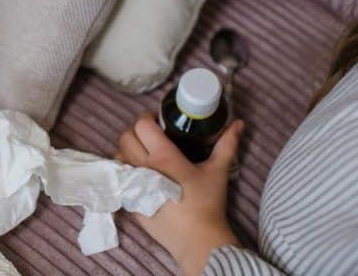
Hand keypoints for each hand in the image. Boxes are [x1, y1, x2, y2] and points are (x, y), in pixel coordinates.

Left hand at [116, 112, 244, 275]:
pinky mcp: (131, 201)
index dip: (148, 117)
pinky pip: (119, 178)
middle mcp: (144, 168)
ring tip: (143, 151)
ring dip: (127, 149)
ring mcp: (134, 186)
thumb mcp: (217, 170)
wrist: (197, 239)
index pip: (142, 125)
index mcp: (163, 157)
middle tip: (149, 133)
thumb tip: (239, 124)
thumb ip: (227, 144)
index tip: (157, 119)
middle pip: (125, 137)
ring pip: (119, 156)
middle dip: (135, 130)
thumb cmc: (207, 203)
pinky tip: (140, 172)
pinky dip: (125, 170)